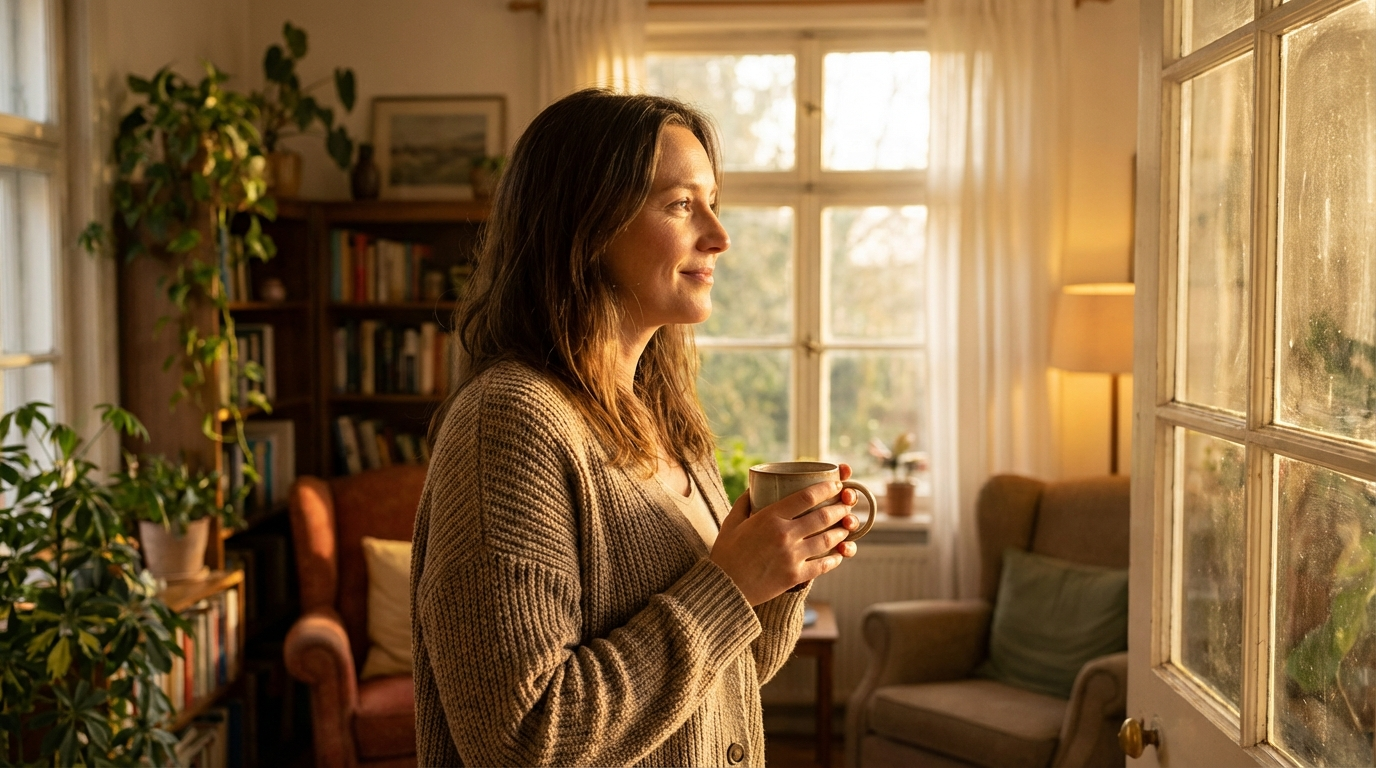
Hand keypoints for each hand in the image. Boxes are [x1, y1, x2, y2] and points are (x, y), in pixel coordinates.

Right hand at [711, 463, 861, 606]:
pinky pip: (823, 565)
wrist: (724, 588)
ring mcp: (792, 556)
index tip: (836, 484)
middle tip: (846, 505)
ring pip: (827, 539)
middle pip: (823, 516)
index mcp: (769, 517)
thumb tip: (753, 487)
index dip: (826, 488)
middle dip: (839, 508)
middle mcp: (784, 535)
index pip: (806, 497)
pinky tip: (839, 554)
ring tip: (846, 526)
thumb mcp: (731, 522)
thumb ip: (744, 503)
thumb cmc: (725, 554)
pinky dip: (835, 558)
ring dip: (841, 531)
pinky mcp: (795, 576)